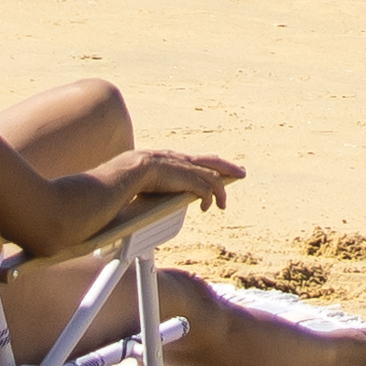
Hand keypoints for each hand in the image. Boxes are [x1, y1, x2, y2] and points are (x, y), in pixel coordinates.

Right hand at [110, 150, 246, 210]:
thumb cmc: (125, 177)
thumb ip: (145, 182)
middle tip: (240, 172)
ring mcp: (185, 169)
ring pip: (212, 177)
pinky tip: (208, 208)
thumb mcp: (138, 177)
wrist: (126, 172)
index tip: (216, 165)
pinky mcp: (187, 179)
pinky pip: (206, 189)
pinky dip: (209, 198)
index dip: (206, 162)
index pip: (194, 158)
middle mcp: (180, 160)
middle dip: (227, 167)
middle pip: (211, 161)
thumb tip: (138, 194)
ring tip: (223, 204)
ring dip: (221, 191)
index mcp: (169, 158)